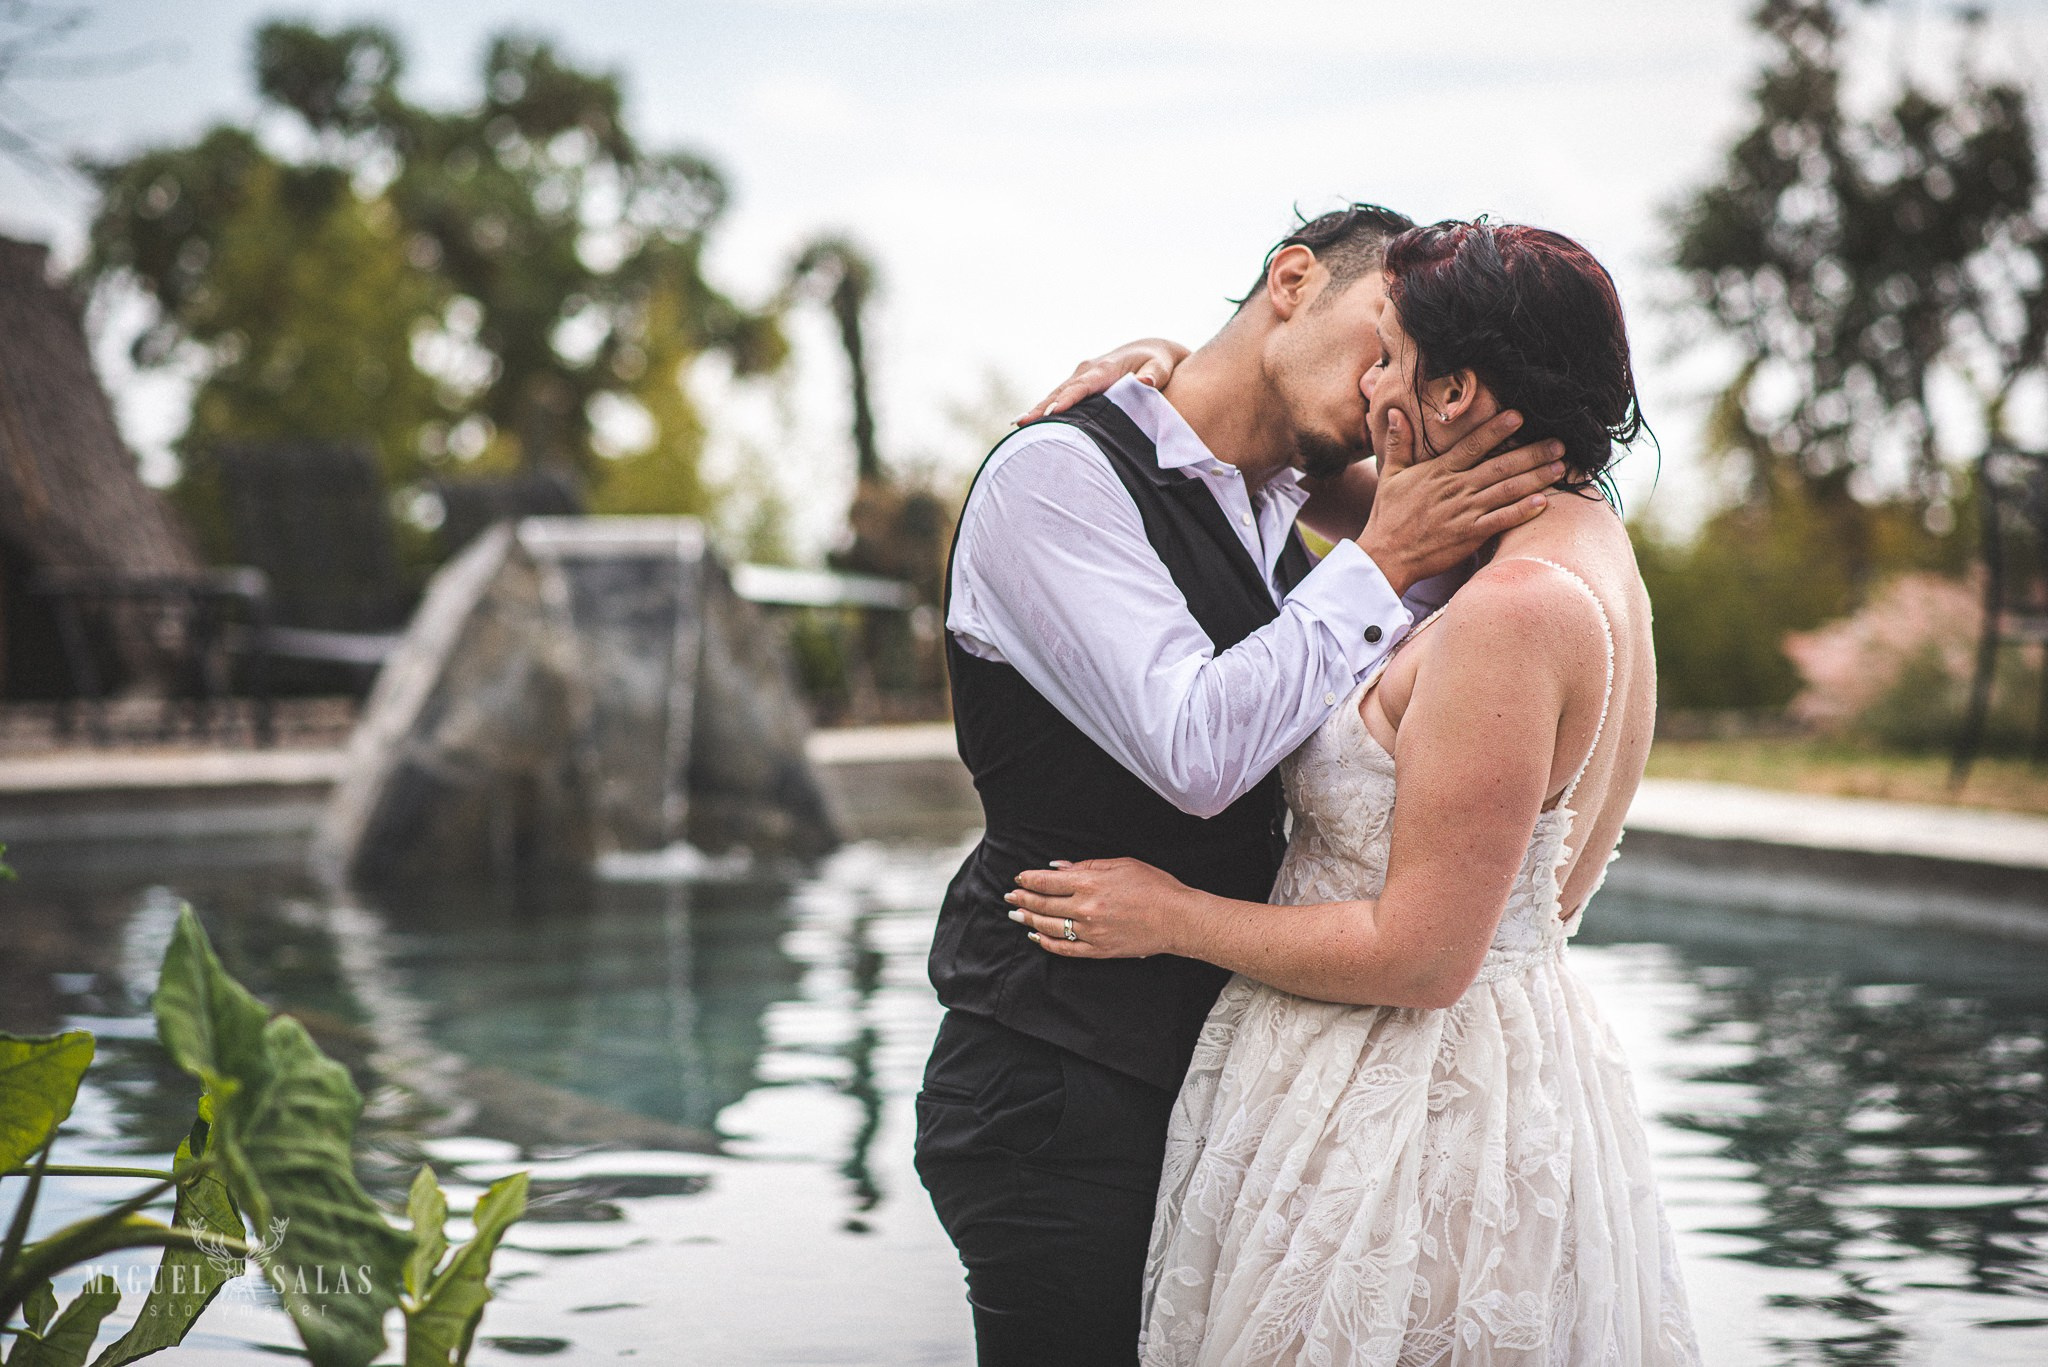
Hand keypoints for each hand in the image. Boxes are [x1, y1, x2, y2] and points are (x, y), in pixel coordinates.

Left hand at [1003, 858, 1193, 958]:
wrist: (1176, 918)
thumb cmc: (1154, 887)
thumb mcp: (1120, 865)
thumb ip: (1086, 867)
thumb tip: (1059, 869)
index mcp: (1089, 884)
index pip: (1047, 882)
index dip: (1029, 879)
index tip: (1019, 878)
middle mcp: (1085, 909)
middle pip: (1044, 904)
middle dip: (1023, 898)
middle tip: (1010, 896)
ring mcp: (1090, 932)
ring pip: (1050, 927)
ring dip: (1030, 919)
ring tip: (1017, 914)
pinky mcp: (1098, 950)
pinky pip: (1065, 949)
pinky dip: (1047, 943)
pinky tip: (1037, 936)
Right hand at [1016, 338, 1190, 423]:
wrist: (1150, 350)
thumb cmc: (1158, 362)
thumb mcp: (1161, 366)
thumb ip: (1155, 374)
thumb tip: (1146, 381)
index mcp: (1105, 368)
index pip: (1083, 386)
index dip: (1068, 399)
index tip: (1054, 412)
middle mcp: (1088, 370)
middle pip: (1062, 391)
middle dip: (1043, 407)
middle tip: (1024, 423)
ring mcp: (1081, 376)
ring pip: (1056, 394)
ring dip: (1038, 409)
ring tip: (1019, 425)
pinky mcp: (1078, 383)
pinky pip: (1059, 396)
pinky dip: (1044, 408)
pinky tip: (1029, 422)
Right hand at [1356, 409, 1564, 595]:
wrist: (1385, 556)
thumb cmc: (1388, 516)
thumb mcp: (1390, 475)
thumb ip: (1398, 443)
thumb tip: (1395, 412)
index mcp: (1439, 471)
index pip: (1473, 445)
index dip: (1497, 429)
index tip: (1520, 416)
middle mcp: (1456, 488)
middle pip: (1500, 466)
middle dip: (1532, 453)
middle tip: (1559, 443)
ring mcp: (1465, 512)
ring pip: (1507, 490)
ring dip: (1536, 478)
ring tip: (1560, 467)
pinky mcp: (1470, 535)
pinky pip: (1501, 520)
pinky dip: (1522, 511)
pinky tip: (1543, 502)